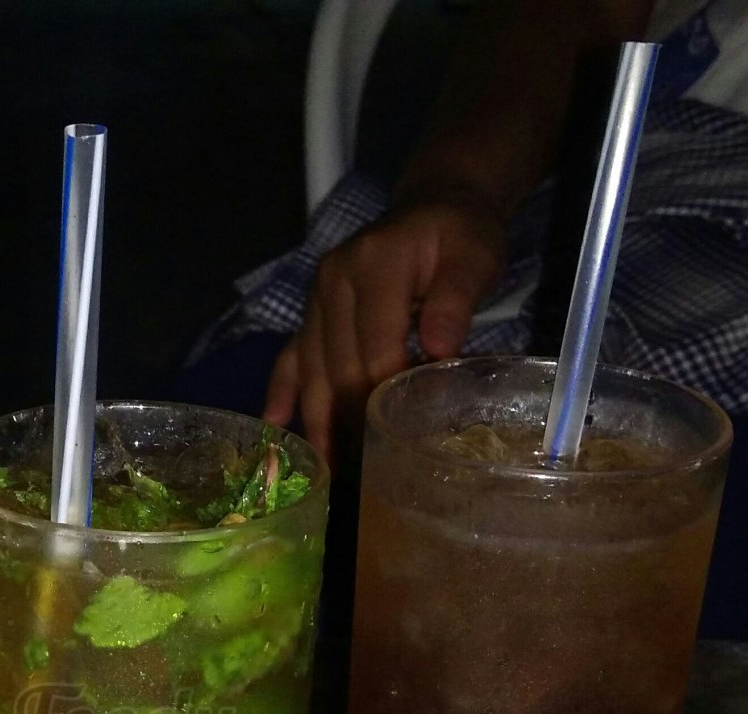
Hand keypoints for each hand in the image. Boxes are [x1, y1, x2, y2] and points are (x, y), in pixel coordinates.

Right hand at [264, 196, 507, 456]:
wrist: (434, 205)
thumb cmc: (458, 235)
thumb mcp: (473, 256)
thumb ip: (456, 299)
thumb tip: (438, 349)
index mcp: (372, 266)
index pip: (374, 347)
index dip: (384, 396)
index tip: (398, 440)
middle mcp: (333, 283)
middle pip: (336, 367)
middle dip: (347, 421)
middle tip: (362, 474)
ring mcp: (316, 299)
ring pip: (310, 370)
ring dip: (317, 420)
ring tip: (327, 468)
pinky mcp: (311, 313)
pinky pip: (291, 357)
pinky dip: (282, 392)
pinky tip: (274, 426)